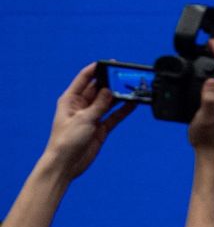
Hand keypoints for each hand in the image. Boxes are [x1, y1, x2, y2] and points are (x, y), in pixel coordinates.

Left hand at [43, 63, 135, 180]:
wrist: (66, 163)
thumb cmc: (66, 140)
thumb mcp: (83, 119)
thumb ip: (99, 104)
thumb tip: (109, 90)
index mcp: (71, 100)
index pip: (84, 79)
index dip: (95, 70)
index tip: (108, 63)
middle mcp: (81, 106)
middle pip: (98, 89)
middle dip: (111, 83)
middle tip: (125, 76)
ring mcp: (92, 117)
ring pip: (108, 102)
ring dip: (119, 96)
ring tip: (132, 89)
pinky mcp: (100, 128)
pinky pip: (114, 116)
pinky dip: (123, 110)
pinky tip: (133, 103)